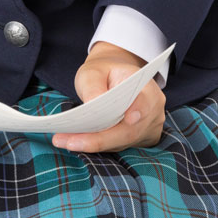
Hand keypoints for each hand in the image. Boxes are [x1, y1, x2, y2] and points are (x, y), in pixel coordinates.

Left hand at [51, 41, 165, 152]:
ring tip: (64, 141)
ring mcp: (147, 130)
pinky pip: (117, 147)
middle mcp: (153, 113)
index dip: (139, 111)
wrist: (114, 79)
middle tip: (69, 141)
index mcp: (147, 89)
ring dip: (93, 144)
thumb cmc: (104, 73)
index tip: (129, 118)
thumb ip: (94, 84)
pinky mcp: (138, 142)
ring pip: (121, 143)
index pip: (146, 102)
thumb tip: (93, 103)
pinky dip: (97, 146)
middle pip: (129, 132)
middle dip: (98, 139)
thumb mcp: (94, 71)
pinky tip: (75, 142)